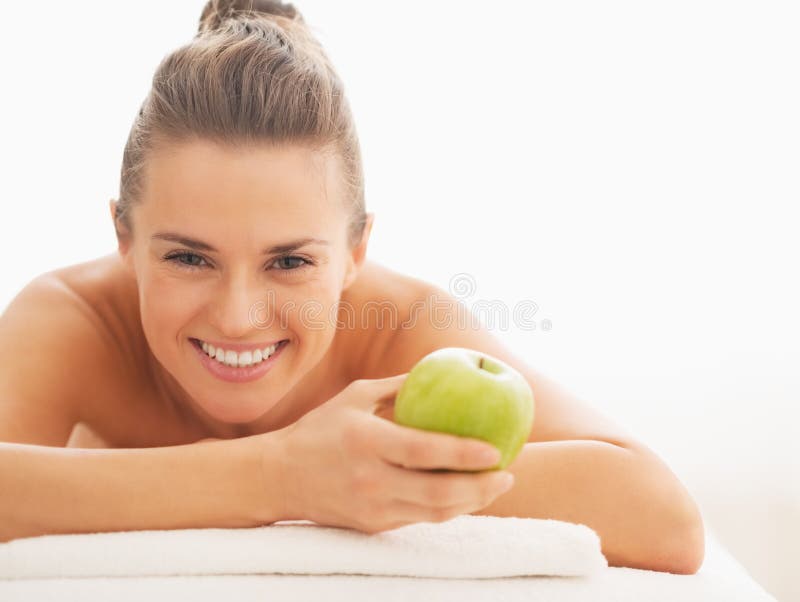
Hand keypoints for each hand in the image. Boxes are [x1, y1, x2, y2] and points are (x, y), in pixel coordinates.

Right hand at [274, 374, 514, 533]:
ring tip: (495, 487)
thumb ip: (398, 386)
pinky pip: (419, 519)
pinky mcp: (372, 525)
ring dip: (471, 503)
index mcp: (366, 441)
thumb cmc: (321, 428)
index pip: (424, 452)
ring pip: (434, 513)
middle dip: (480, 488)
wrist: (279, 477)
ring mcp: (371, 507)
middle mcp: (370, 479)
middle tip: (507, 474)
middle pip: (438, 493)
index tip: (496, 449)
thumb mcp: (355, 396)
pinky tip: (466, 495)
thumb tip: (440, 368)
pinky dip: (447, 509)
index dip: (464, 453)